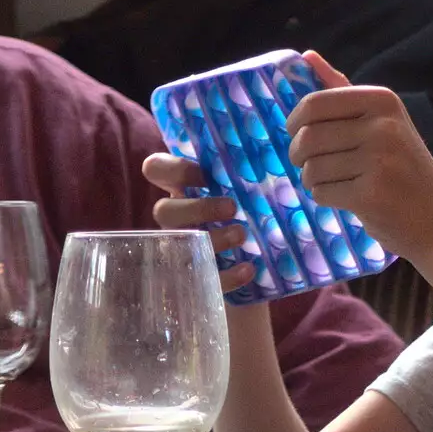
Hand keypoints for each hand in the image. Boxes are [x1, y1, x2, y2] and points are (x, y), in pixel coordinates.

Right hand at [141, 152, 255, 296]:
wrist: (249, 264)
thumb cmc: (243, 213)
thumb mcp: (241, 190)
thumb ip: (244, 175)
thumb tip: (276, 150)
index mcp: (179, 189)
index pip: (157, 169)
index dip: (176, 169)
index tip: (207, 176)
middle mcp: (174, 219)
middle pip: (164, 210)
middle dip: (198, 208)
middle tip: (231, 207)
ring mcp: (180, 251)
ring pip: (181, 244)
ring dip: (213, 238)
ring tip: (242, 235)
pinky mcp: (195, 281)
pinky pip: (202, 280)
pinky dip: (227, 276)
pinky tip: (248, 269)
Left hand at [284, 51, 432, 259]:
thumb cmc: (404, 170)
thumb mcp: (382, 122)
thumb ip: (343, 91)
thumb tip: (306, 55)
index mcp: (382, 100)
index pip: (314, 103)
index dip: (295, 123)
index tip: (299, 135)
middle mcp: (382, 125)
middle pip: (308, 136)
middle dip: (299, 155)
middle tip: (310, 165)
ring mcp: (378, 159)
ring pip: (312, 167)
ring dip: (312, 180)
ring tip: (334, 183)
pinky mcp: (371, 193)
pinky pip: (322, 192)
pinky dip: (325, 198)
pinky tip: (346, 199)